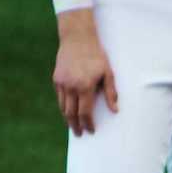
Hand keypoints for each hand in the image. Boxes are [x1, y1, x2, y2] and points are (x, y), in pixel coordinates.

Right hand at [51, 10, 116, 135]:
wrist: (77, 39)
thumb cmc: (96, 56)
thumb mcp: (108, 73)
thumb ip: (111, 93)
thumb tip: (115, 110)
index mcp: (85, 87)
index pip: (85, 112)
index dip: (88, 124)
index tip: (91, 131)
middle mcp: (71, 87)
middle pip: (71, 113)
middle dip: (75, 125)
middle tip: (79, 134)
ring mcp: (61, 82)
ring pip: (63, 106)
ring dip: (67, 118)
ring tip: (73, 125)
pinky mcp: (56, 78)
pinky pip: (60, 96)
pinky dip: (64, 106)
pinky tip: (68, 110)